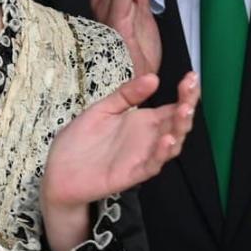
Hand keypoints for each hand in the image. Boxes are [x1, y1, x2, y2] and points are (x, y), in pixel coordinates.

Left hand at [40, 70, 199, 250]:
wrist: (58, 172)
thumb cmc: (80, 142)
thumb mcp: (102, 110)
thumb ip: (126, 95)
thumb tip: (153, 78)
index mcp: (143, 122)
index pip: (172, 106)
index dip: (185, 93)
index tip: (192, 76)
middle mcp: (148, 139)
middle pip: (177, 123)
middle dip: (188, 106)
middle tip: (190, 90)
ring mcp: (142, 157)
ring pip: (171, 145)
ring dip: (180, 128)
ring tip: (184, 110)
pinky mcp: (131, 174)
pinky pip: (152, 165)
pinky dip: (161, 154)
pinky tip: (167, 140)